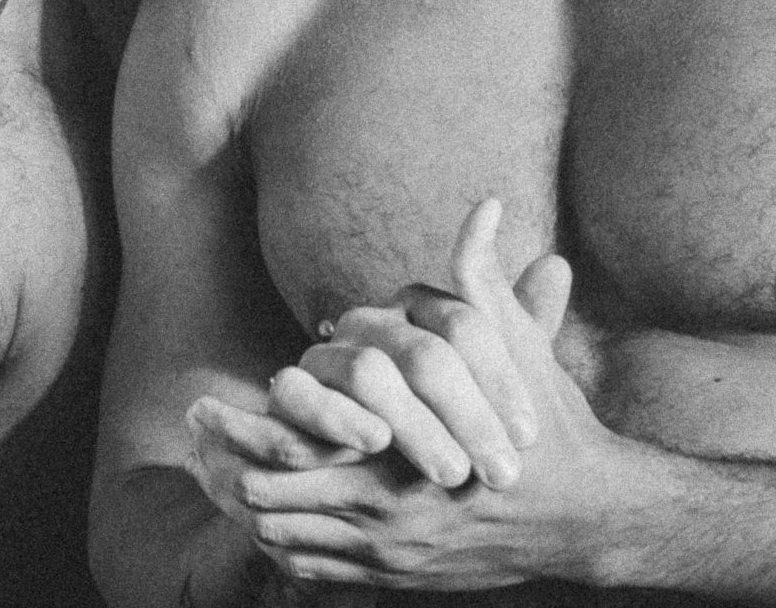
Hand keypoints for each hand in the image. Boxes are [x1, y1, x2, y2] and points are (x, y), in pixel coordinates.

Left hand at [217, 201, 636, 592]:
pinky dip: (280, 547)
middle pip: (273, 490)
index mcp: (401, 445)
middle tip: (187, 444)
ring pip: (284, 535)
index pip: (294, 438)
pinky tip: (259, 523)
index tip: (196, 408)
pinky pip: (314, 570)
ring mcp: (390, 550)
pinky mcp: (398, 579)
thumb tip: (483, 205)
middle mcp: (388, 505)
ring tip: (207, 480)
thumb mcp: (517, 348)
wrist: (588, 516)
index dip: (237, 426)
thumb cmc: (545, 423)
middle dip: (221, 466)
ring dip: (244, 510)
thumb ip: (481, 281)